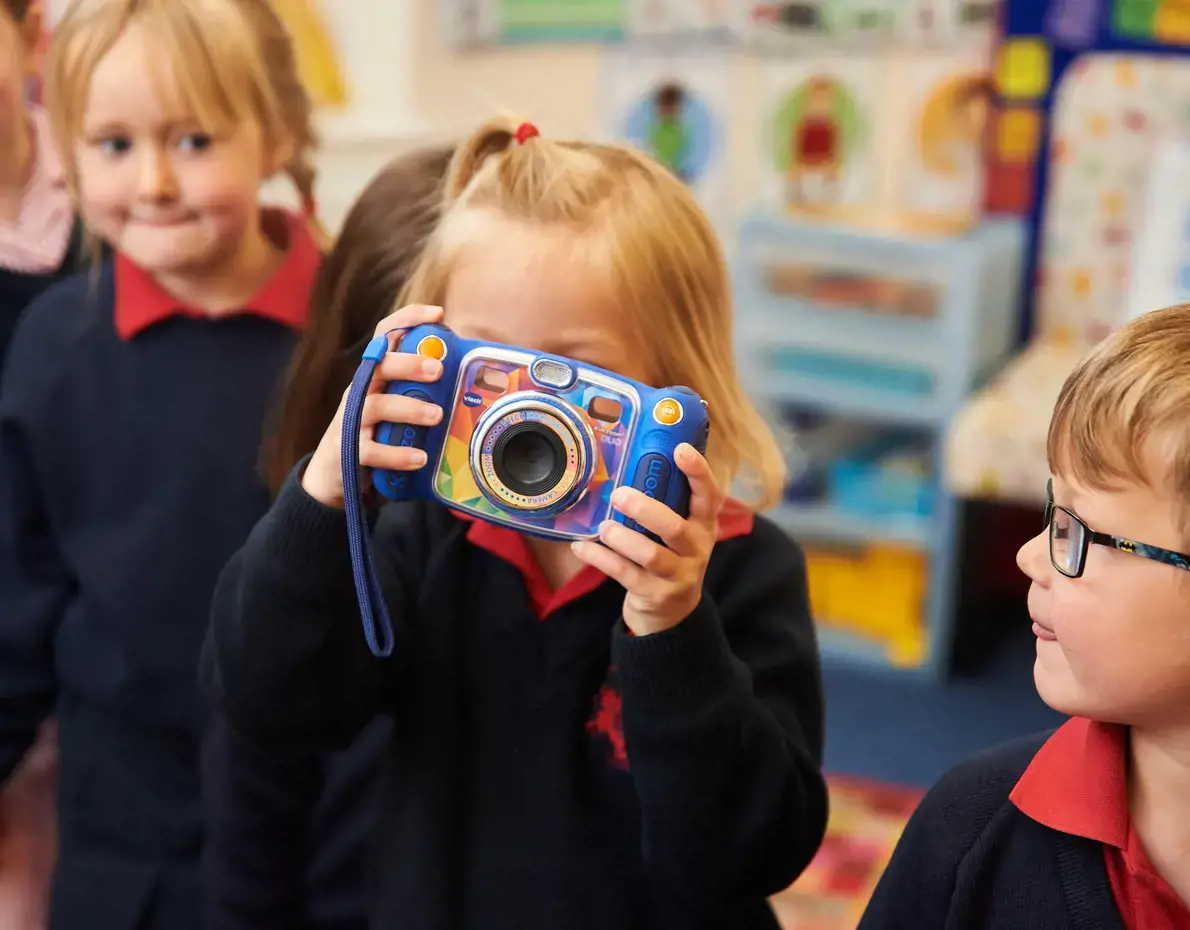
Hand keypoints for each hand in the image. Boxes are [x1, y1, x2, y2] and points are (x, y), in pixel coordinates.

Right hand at [301, 305, 445, 508]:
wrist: (335, 473)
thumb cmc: (375, 432)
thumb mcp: (394, 405)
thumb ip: (418, 389)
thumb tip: (465, 376)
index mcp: (374, 375)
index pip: (385, 335)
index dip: (408, 318)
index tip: (437, 313)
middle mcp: (360, 391)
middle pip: (379, 366)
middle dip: (409, 364)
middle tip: (438, 370)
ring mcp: (351, 420)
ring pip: (376, 406)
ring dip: (409, 409)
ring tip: (437, 416)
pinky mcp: (349, 452)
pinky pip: (372, 451)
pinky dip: (398, 455)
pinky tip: (420, 458)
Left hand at [571, 443, 723, 635]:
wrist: (673, 611)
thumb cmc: (670, 555)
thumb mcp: (680, 530)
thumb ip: (666, 502)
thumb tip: (632, 458)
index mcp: (703, 525)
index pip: (709, 495)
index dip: (697, 472)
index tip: (680, 449)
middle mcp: (695, 549)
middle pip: (675, 528)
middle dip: (645, 510)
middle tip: (619, 494)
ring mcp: (678, 575)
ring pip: (650, 555)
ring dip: (622, 538)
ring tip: (603, 527)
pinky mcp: (655, 594)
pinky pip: (624, 574)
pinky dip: (600, 559)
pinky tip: (581, 547)